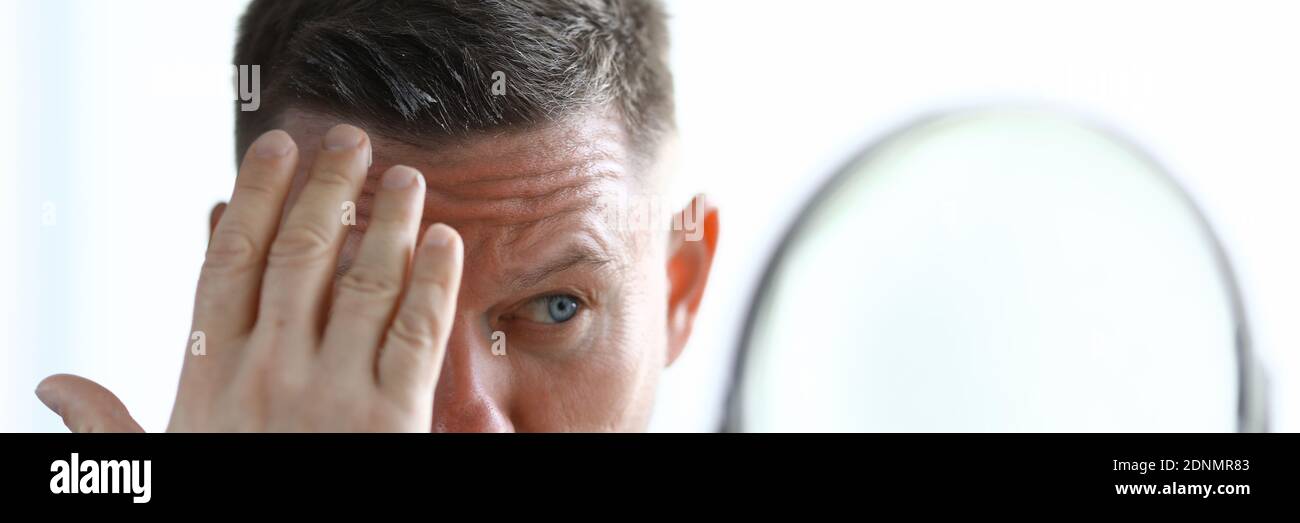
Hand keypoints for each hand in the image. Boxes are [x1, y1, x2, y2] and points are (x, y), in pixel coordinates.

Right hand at [36, 124, 462, 431]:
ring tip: (405, 178)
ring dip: (386, 222)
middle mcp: (271, 371)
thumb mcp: (161, 470)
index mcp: (211, 376)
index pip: (226, 263)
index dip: (251, 199)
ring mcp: (334, 393)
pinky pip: (416, 333)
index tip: (270, 151)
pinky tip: (444, 242)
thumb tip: (50, 383)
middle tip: (350, 141)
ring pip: (363, 283)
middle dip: (324, 190)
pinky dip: (433, 282)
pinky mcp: (393, 419)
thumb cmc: (229, 508)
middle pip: (298, 256)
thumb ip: (110, 425)